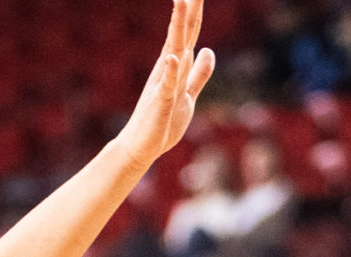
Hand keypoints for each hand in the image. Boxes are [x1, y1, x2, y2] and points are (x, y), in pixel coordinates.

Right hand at [113, 0, 215, 168]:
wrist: (141, 147)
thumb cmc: (162, 122)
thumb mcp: (188, 94)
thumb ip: (199, 73)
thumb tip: (209, 50)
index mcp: (176, 65)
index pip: (189, 32)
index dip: (195, 10)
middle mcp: (168, 68)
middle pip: (182, 33)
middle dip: (188, 9)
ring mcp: (163, 84)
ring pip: (174, 50)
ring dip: (178, 28)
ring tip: (182, 3)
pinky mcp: (160, 103)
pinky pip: (167, 85)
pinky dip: (171, 70)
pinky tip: (174, 55)